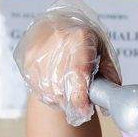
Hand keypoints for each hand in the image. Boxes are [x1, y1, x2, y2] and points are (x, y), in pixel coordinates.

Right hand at [14, 0, 120, 125]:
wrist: (62, 24)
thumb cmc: (87, 42)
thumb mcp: (105, 55)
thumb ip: (109, 79)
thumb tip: (105, 107)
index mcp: (81, 38)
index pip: (77, 73)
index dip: (80, 97)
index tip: (85, 111)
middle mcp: (57, 42)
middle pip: (61, 86)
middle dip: (72, 103)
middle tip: (81, 106)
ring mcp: (39, 50)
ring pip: (48, 90)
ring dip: (60, 101)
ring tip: (70, 97)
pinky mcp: (28, 58)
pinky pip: (37, 89)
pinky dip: (49, 96)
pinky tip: (58, 91)